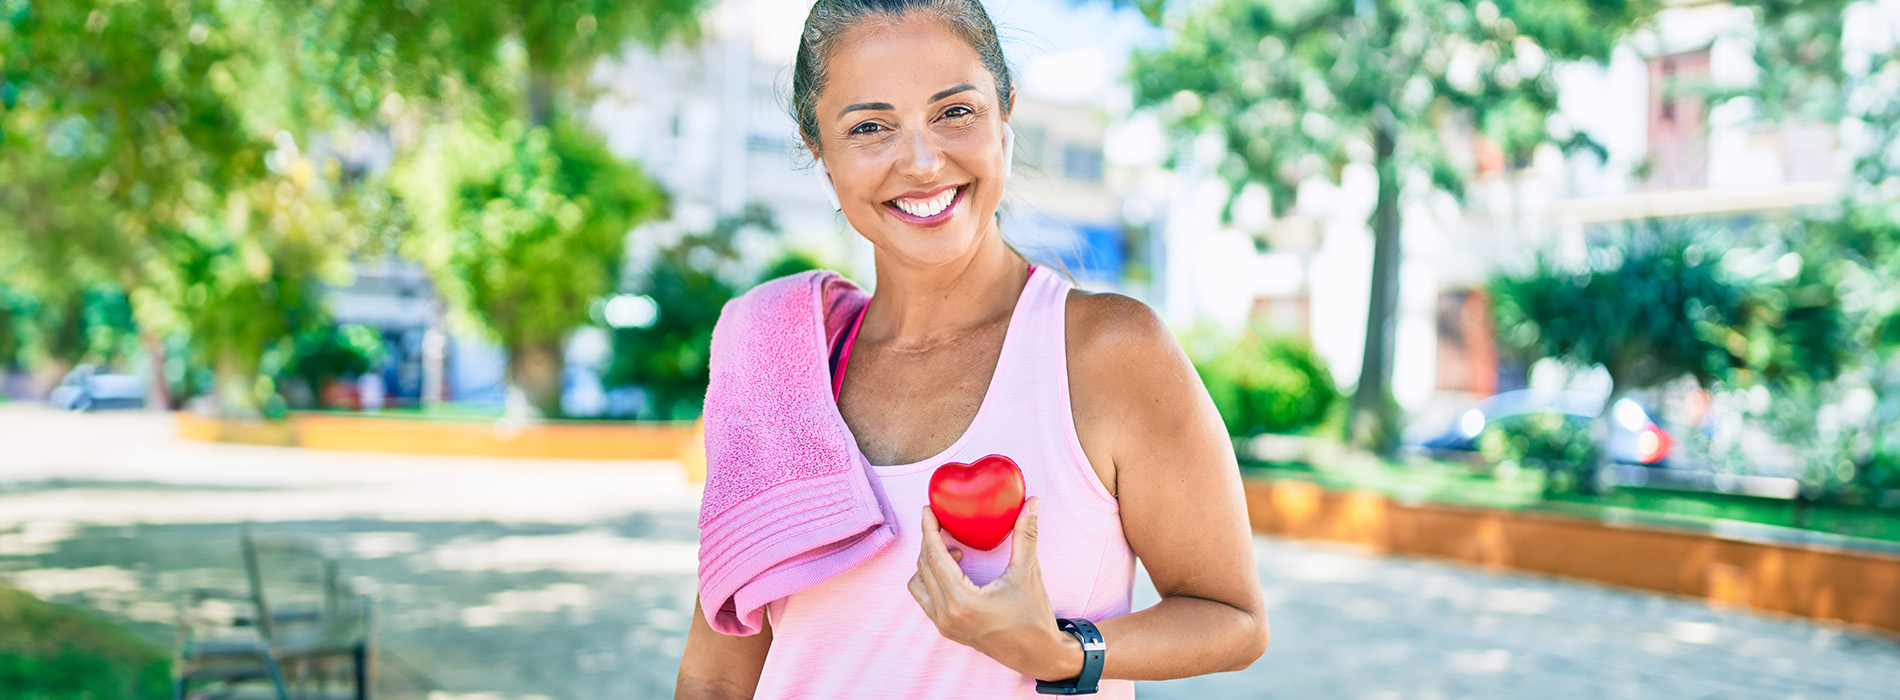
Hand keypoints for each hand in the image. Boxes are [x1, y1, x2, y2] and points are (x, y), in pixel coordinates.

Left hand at [906, 497, 1082, 679]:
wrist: (1038, 655)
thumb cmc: (1034, 617)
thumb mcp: (1028, 573)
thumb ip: (1026, 535)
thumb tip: (1033, 502)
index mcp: (963, 602)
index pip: (935, 558)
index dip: (929, 530)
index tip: (927, 509)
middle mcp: (947, 615)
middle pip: (924, 567)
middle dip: (929, 541)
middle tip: (941, 522)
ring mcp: (945, 625)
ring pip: (919, 584)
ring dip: (930, 563)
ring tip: (955, 552)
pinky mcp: (947, 630)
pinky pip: (926, 599)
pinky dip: (932, 579)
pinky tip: (957, 571)